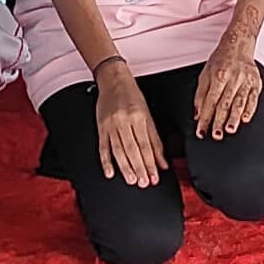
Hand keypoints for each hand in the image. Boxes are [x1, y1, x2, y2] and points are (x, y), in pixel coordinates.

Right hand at [93, 61, 165, 187]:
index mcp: (139, 117)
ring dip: (125, 167)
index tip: (155, 176)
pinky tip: (110, 172)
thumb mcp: (148, 116)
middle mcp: (124, 122)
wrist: (113, 81)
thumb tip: (163, 161)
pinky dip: (106, 161)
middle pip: (132, 149)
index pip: (146, 145)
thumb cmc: (132, 97)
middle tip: (144, 182)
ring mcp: (111, 125)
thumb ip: (155, 140)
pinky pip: (103, 147)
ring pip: (118, 150)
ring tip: (131, 180)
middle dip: (139, 168)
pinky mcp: (101, 128)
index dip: (151, 163)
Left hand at [191, 46, 263, 140]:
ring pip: (239, 102)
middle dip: (219, 121)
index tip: (201, 131)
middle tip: (216, 135)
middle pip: (224, 103)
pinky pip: (254, 98)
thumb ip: (200, 95)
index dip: (205, 118)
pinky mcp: (256, 83)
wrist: (238, 46)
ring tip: (229, 130)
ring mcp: (246, 80)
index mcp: (218, 76)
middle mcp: (232, 78)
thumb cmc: (220, 61)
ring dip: (234, 118)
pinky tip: (245, 119)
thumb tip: (198, 114)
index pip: (209, 102)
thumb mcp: (205, 74)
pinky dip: (250, 110)